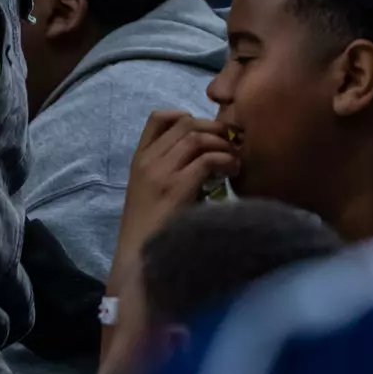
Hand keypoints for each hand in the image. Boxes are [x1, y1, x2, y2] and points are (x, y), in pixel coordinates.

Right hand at [113, 112, 238, 268]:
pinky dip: (226, 161)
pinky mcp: (177, 187)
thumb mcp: (153, 191)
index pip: (158, 118)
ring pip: (197, 137)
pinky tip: (233, 172)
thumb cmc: (152, 228)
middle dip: (214, 127)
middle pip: (185, 122)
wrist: (139, 258)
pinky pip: (207, 159)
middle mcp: (148, 161)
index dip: (186, 115)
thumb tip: (212, 152)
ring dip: (222, 144)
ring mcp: (161, 173)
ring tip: (234, 159)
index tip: (204, 130)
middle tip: (230, 142)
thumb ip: (172, 168)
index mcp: (139, 159)